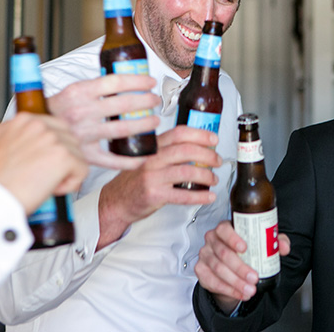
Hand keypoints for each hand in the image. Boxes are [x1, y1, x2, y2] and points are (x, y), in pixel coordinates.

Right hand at [0, 112, 87, 213]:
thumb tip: (44, 147)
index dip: (55, 150)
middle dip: (62, 161)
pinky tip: (50, 189)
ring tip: (43, 183)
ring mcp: (53, 139)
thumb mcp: (6, 147)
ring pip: (78, 156)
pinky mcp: (63, 157)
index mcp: (25, 120)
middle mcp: (40, 125)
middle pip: (71, 141)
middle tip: (41, 176)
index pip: (58, 128)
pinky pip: (82, 171)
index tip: (44, 163)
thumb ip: (26, 139)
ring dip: (66, 173)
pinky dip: (70, 185)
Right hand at [47, 74, 160, 169]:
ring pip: (122, 129)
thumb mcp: (71, 90)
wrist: (34, 131)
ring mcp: (84, 135)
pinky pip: (113, 159)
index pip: (115, 82)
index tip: (150, 81)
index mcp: (78, 92)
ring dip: (144, 124)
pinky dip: (131, 159)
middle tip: (155, 100)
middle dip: (146, 101)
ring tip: (154, 121)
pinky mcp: (85, 155)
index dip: (137, 81)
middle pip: (123, 104)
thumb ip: (95, 86)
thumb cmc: (57, 110)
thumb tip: (125, 76)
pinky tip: (143, 155)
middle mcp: (81, 112)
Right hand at [96, 125, 221, 248]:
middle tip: (217, 160)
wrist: (116, 200)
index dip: (199, 134)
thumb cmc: (134, 180)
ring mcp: (152, 176)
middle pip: (185, 150)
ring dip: (206, 175)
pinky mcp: (154, 194)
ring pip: (186, 171)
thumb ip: (167, 151)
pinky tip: (208, 196)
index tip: (213, 139)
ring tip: (213, 179)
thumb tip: (197, 148)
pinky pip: (182, 195)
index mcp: (153, 147)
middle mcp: (152, 159)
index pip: (178, 133)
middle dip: (207, 154)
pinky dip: (199, 196)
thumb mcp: (148, 158)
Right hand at [195, 221, 291, 312]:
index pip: (224, 229)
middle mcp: (212, 240)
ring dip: (235, 281)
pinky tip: (240, 293)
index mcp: (224, 229)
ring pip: (218, 269)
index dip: (233, 238)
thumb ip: (274, 242)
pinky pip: (212, 281)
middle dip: (240, 267)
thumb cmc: (246, 249)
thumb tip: (283, 246)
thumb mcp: (262, 243)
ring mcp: (205, 255)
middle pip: (223, 253)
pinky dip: (227, 289)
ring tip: (250, 289)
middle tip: (254, 277)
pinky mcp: (201, 270)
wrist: (232, 266)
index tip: (245, 248)